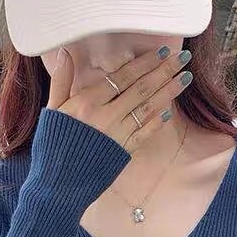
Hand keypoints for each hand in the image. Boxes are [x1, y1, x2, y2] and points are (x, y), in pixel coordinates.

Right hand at [46, 45, 193, 152]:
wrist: (57, 185)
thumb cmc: (52, 146)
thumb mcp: (52, 110)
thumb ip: (62, 80)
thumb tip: (65, 51)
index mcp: (87, 102)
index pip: (122, 77)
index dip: (144, 63)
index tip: (161, 52)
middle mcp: (106, 116)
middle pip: (140, 89)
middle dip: (164, 72)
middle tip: (182, 59)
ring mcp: (117, 135)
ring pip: (147, 108)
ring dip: (168, 92)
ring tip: (184, 78)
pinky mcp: (122, 153)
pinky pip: (144, 133)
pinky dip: (156, 121)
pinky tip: (168, 110)